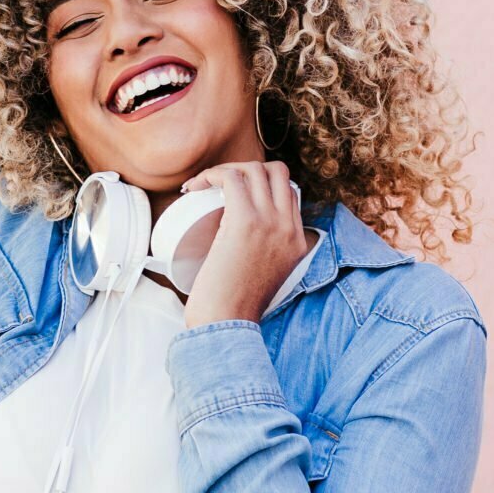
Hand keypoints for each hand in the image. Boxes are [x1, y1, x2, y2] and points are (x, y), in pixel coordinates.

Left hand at [176, 160, 309, 328]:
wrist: (227, 323)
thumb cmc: (233, 306)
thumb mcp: (264, 277)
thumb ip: (263, 257)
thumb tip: (240, 239)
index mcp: (298, 242)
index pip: (289, 193)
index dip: (261, 184)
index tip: (233, 193)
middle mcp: (289, 228)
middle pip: (277, 173)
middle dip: (246, 169)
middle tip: (218, 184)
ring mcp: (271, 223)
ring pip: (255, 169)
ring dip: (225, 170)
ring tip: (202, 185)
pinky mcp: (246, 222)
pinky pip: (231, 178)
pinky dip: (210, 175)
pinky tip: (195, 186)